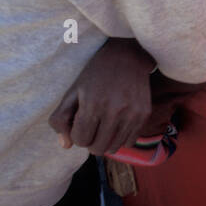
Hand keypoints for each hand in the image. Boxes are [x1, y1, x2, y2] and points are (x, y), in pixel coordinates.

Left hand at [49, 39, 155, 156]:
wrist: (128, 57)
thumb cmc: (95, 75)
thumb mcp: (72, 92)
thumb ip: (60, 120)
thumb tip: (66, 146)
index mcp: (92, 104)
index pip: (80, 140)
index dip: (77, 134)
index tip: (80, 123)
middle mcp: (114, 111)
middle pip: (97, 148)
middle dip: (90, 141)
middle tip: (91, 128)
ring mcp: (132, 114)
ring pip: (114, 148)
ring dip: (105, 142)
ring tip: (103, 128)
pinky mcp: (144, 115)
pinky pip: (130, 142)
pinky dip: (120, 139)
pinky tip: (117, 126)